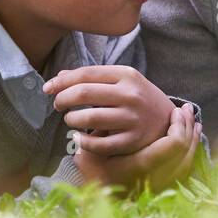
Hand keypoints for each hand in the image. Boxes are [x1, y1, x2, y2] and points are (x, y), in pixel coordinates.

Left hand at [44, 65, 176, 155]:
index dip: (61, 82)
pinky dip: (83, 142)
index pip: (85, 74)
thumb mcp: (123, 81)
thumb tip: (58, 78)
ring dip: (71, 119)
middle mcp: (132, 95)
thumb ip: (93, 78)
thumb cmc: (139, 99)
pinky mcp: (133, 141)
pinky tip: (79, 138)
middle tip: (58, 105)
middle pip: (83, 93)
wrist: (170, 121)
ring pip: (89, 118)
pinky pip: (99, 144)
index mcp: (128, 75)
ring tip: (72, 120)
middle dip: (62, 99)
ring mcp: (134, 119)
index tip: (48, 89)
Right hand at [74, 102, 200, 190]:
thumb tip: (115, 115)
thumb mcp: (90, 155)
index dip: (179, 125)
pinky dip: (190, 152)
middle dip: (188, 127)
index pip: (174, 143)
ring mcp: (163, 185)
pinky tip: (190, 140)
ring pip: (189, 159)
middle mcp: (158, 177)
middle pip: (186, 149)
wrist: (96, 204)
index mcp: (143, 166)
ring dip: (192, 138)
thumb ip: (102, 135)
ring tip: (193, 121)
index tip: (175, 111)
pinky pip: (185, 169)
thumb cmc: (92, 176)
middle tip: (186, 110)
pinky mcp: (165, 188)